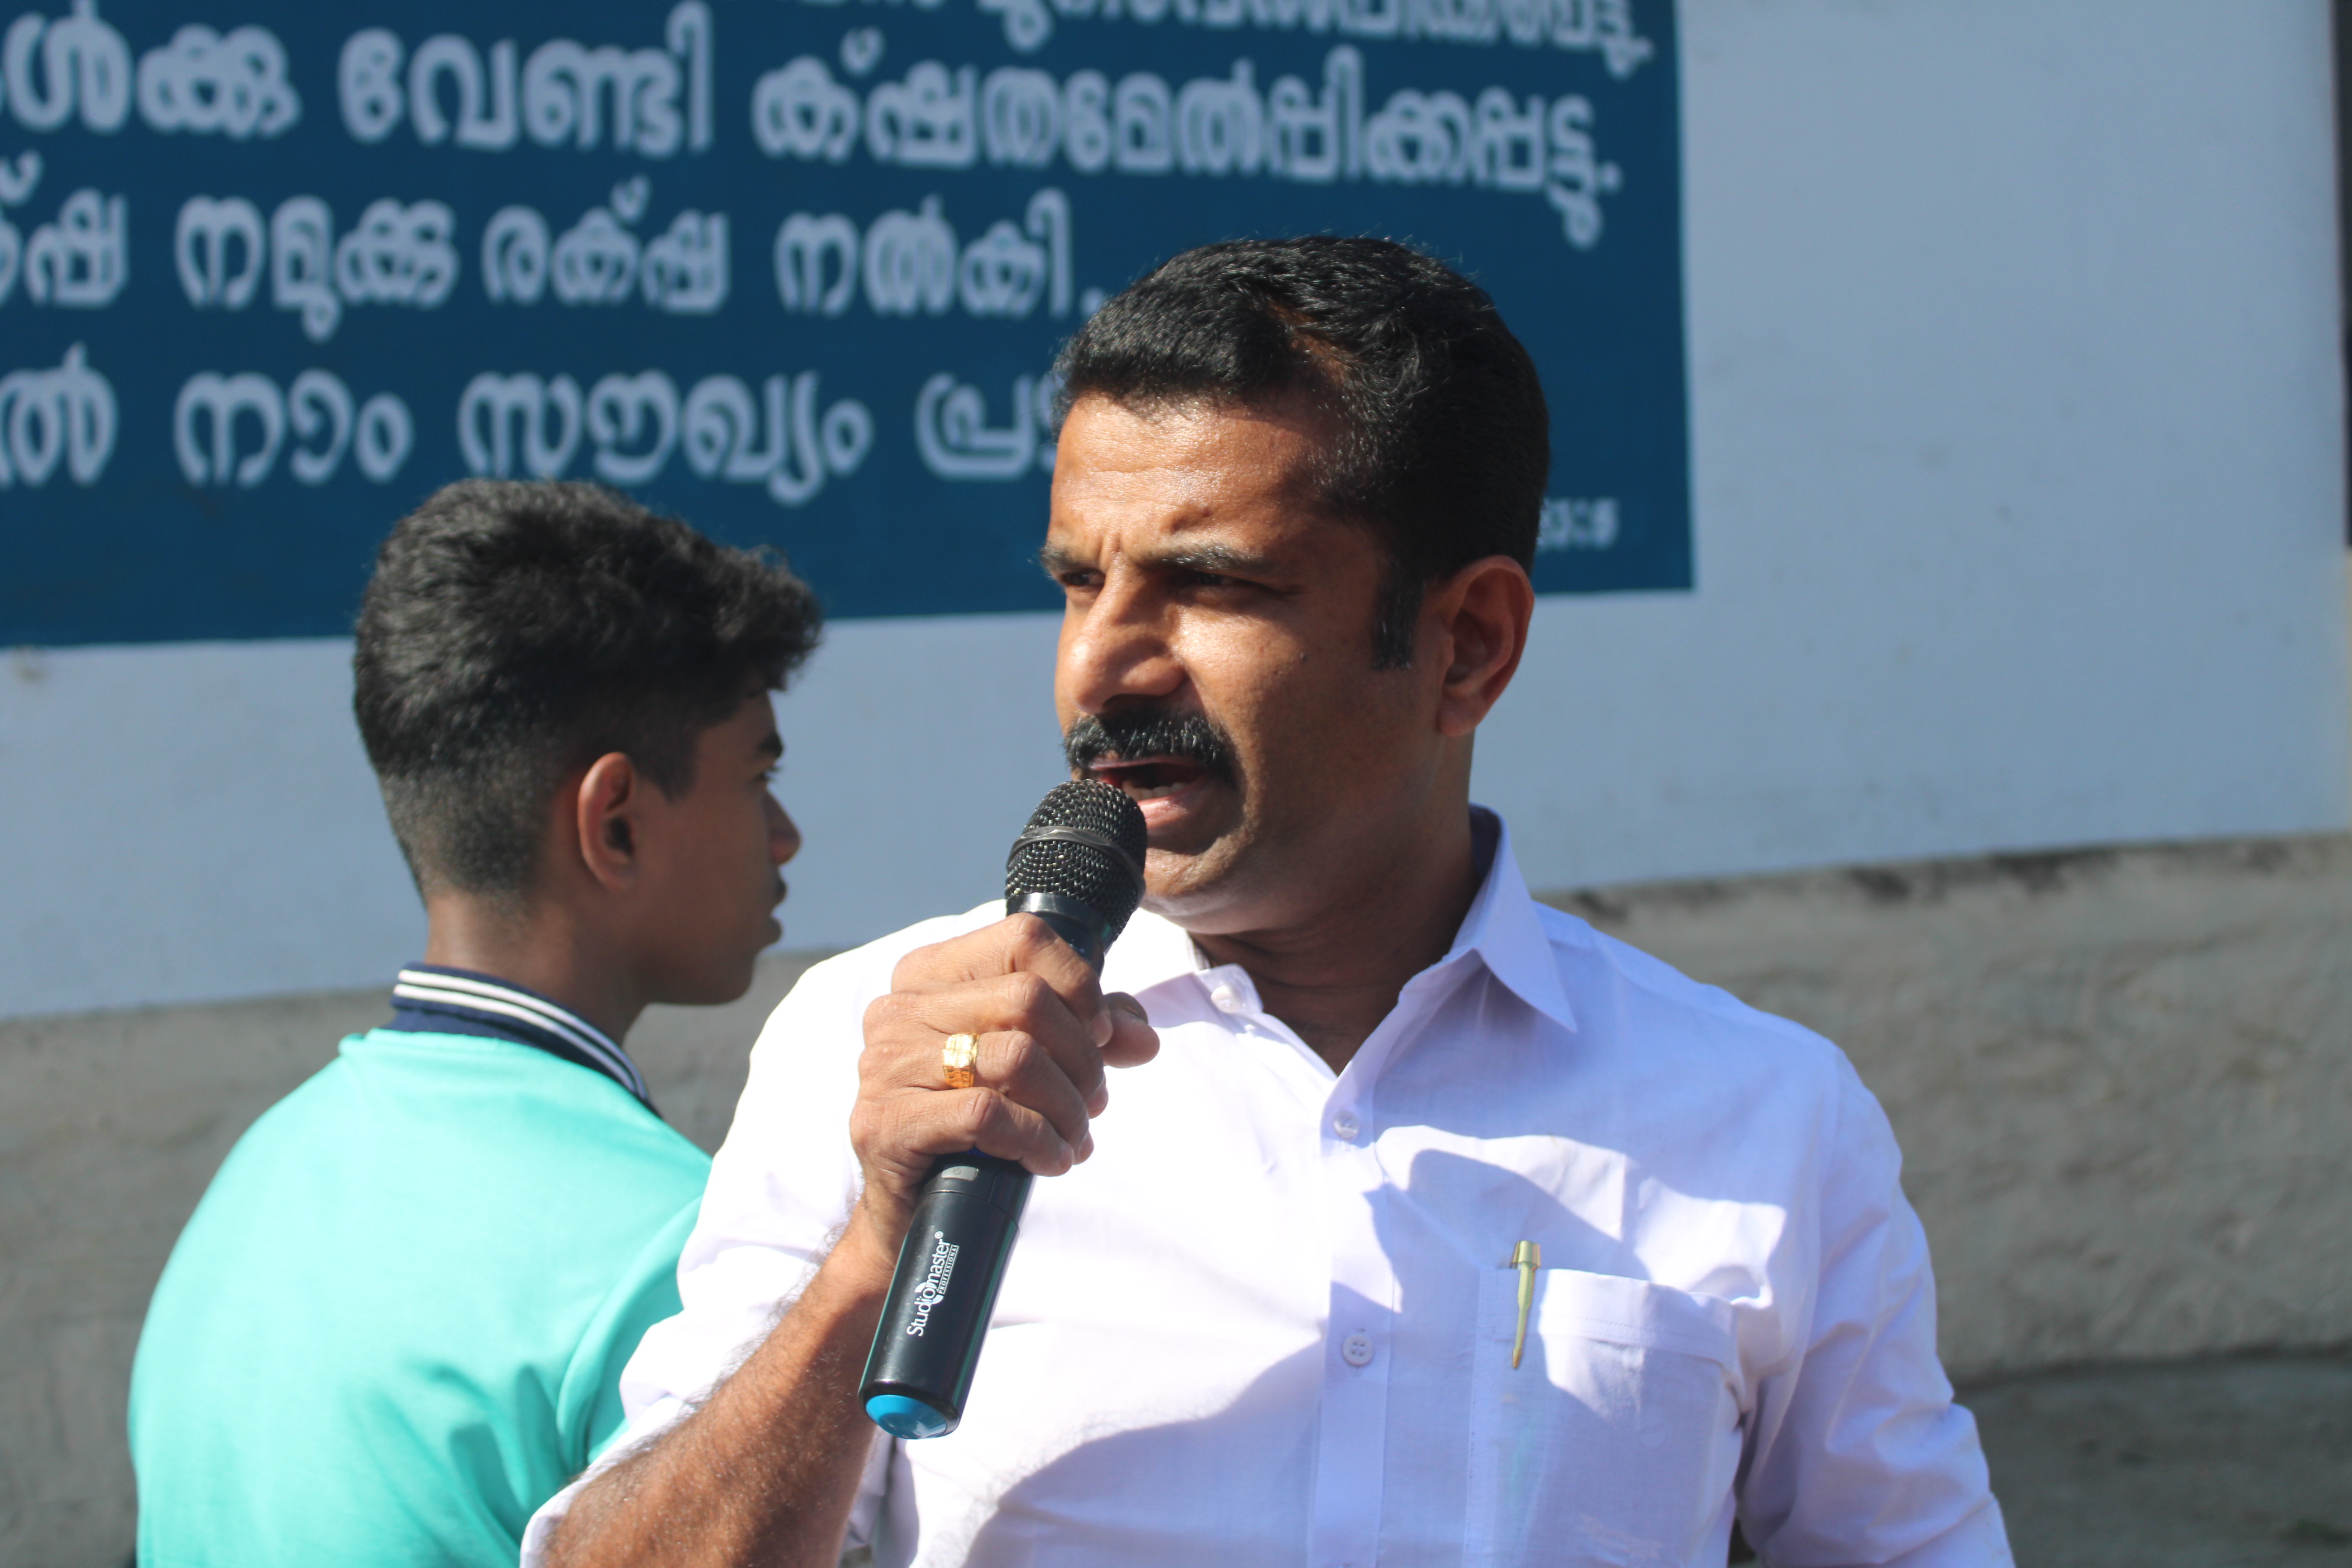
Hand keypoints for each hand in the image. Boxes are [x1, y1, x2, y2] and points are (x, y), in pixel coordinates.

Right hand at [849, 915, 1158, 1246]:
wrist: (913, 1208)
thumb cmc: (974, 1123)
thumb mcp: (1034, 1064)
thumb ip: (1089, 1035)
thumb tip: (1143, 1036)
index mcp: (931, 973)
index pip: (1024, 939)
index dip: (1080, 986)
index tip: (1100, 1035)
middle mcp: (900, 1008)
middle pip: (1028, 999)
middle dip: (1082, 1058)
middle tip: (1092, 1101)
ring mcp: (886, 1064)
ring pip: (1016, 1057)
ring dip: (1066, 1107)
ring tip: (1074, 1136)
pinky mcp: (886, 1122)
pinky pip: (986, 1115)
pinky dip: (1036, 1140)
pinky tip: (1049, 1159)